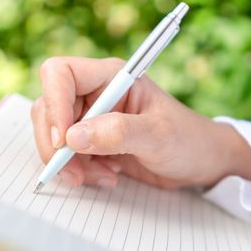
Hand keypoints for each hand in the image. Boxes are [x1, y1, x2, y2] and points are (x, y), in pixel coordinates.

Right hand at [31, 57, 250, 188]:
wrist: (201, 162)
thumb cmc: (189, 139)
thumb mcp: (158, 136)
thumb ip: (118, 133)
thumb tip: (72, 138)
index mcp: (111, 77)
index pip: (61, 74)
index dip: (54, 103)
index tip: (65, 140)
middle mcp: (96, 94)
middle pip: (49, 107)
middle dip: (56, 144)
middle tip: (74, 172)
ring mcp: (92, 118)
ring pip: (54, 134)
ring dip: (68, 162)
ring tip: (102, 176)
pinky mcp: (92, 141)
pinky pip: (66, 153)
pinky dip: (78, 170)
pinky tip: (106, 176)